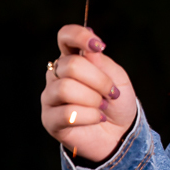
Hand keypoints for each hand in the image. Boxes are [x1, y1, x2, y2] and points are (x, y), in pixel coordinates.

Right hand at [40, 25, 138, 162]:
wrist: (120, 133)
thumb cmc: (116, 102)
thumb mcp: (117, 79)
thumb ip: (102, 63)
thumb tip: (88, 50)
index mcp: (73, 58)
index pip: (65, 36)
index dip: (79, 36)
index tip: (98, 46)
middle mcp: (57, 75)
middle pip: (70, 66)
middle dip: (98, 80)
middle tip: (111, 93)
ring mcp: (50, 97)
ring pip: (65, 88)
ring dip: (92, 99)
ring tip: (103, 107)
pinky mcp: (49, 119)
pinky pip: (67, 112)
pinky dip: (90, 116)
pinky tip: (97, 118)